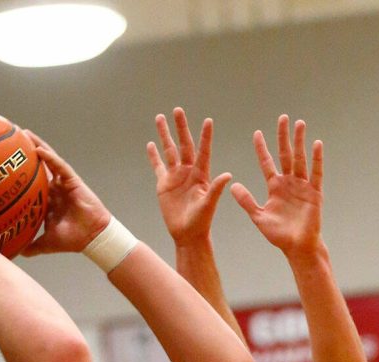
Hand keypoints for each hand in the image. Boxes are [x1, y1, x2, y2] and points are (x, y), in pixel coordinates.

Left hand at [22, 135, 109, 255]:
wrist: (91, 238)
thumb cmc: (72, 239)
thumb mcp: (46, 243)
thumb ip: (32, 246)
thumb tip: (17, 253)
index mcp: (48, 200)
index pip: (31, 183)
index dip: (20, 173)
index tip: (4, 165)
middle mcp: (54, 188)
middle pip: (38, 165)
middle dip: (26, 152)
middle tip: (10, 139)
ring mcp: (63, 182)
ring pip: (48, 159)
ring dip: (37, 146)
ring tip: (23, 133)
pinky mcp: (72, 180)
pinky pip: (59, 165)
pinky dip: (49, 158)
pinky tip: (38, 149)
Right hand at [148, 108, 230, 246]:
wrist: (187, 234)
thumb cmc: (201, 221)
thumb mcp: (209, 204)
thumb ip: (216, 189)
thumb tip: (228, 175)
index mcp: (201, 174)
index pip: (203, 150)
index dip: (205, 136)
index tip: (208, 121)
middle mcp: (188, 171)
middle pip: (183, 144)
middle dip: (180, 127)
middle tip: (178, 110)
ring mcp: (175, 177)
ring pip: (169, 150)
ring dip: (165, 135)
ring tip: (160, 117)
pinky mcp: (164, 184)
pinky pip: (158, 166)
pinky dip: (154, 156)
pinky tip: (151, 144)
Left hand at [230, 114, 323, 259]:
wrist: (296, 247)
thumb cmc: (278, 235)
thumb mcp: (258, 216)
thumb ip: (246, 200)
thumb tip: (232, 185)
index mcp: (275, 187)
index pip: (267, 163)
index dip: (262, 149)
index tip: (257, 133)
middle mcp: (289, 183)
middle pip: (285, 155)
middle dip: (283, 137)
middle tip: (282, 118)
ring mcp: (302, 186)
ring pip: (300, 159)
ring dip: (299, 141)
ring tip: (299, 123)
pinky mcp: (314, 192)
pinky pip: (316, 172)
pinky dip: (316, 159)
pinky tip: (316, 144)